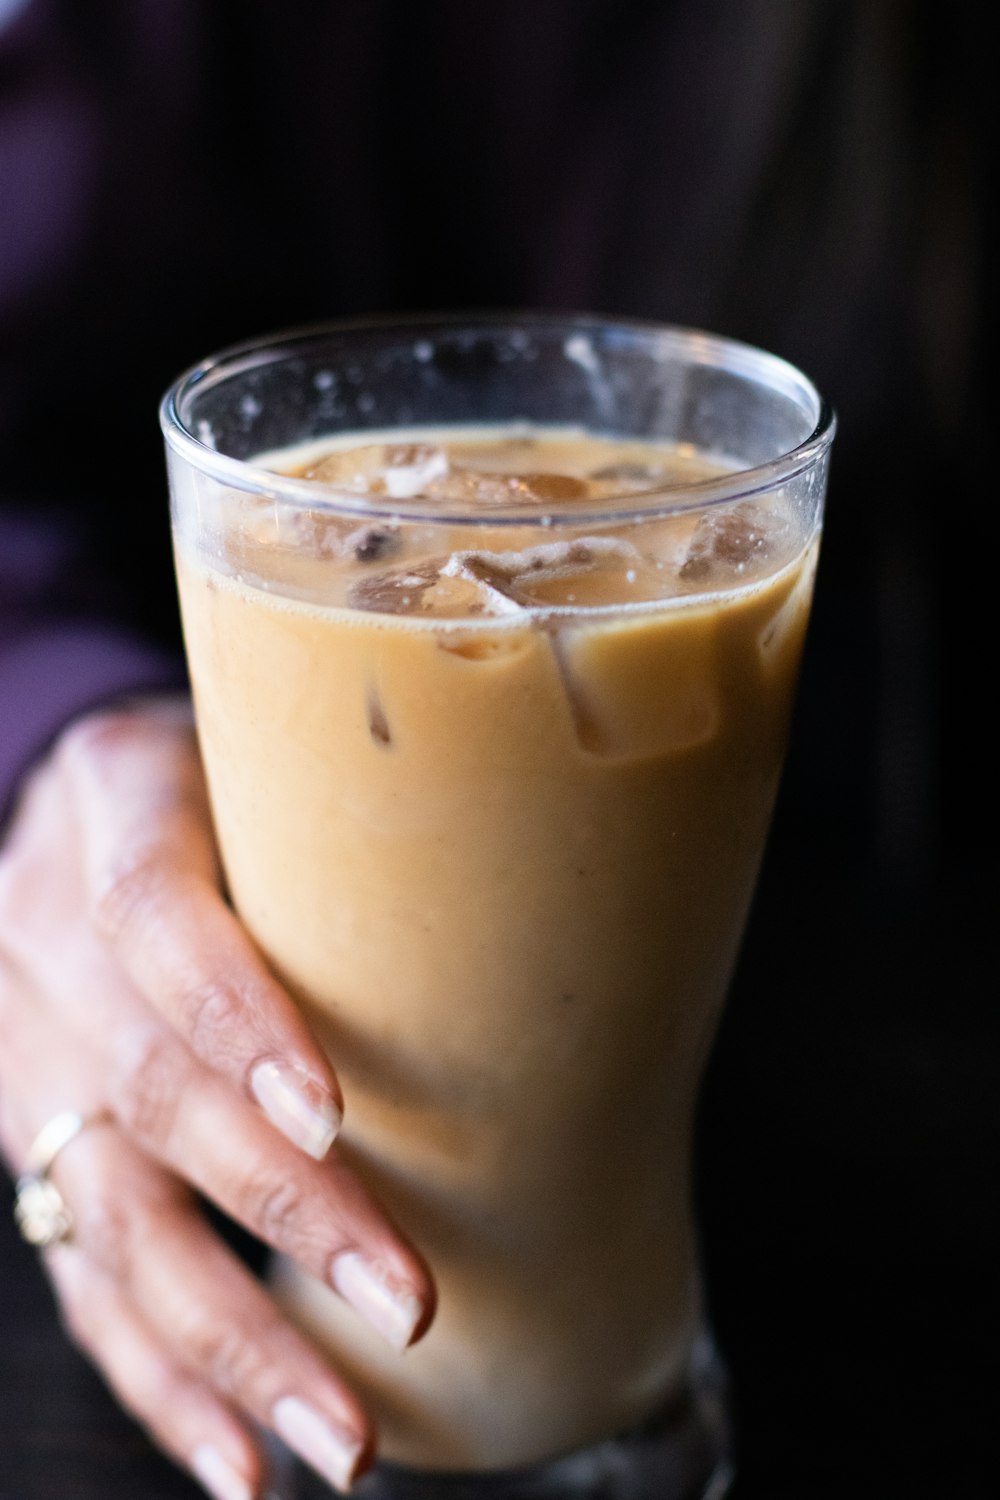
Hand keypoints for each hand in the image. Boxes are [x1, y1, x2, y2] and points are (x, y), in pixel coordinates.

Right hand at [0, 699, 434, 1497]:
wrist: (74, 810)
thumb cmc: (224, 780)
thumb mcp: (269, 751)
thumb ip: (354, 803)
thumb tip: (555, 870)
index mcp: (114, 810)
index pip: (154, 916)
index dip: (235, 1016)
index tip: (332, 1112)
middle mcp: (47, 941)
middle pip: (148, 1086)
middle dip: (281, 1208)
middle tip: (406, 1296)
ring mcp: (31, 1061)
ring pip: (114, 1217)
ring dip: (230, 1336)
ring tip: (335, 1436)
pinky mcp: (39, 1150)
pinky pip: (86, 1278)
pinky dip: (165, 1379)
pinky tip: (239, 1461)